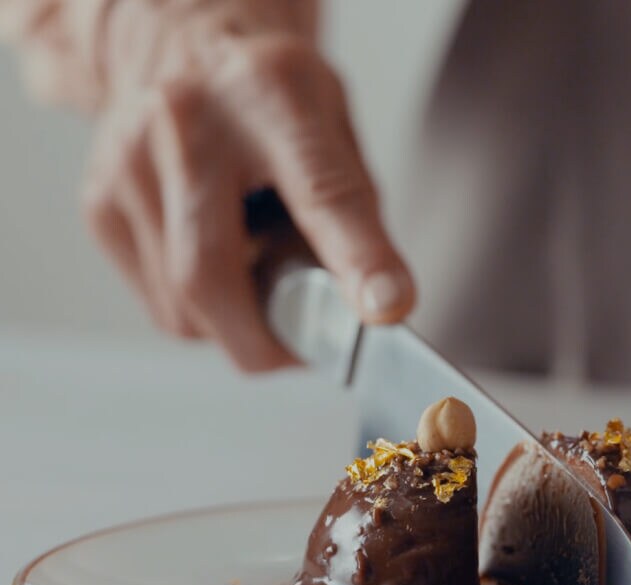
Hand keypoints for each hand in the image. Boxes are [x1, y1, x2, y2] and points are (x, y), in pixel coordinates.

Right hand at [81, 27, 411, 370]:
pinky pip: (160, 302)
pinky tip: (224, 264)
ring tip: (265, 282)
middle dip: (266, 338)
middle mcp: (184, 124)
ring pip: (181, 306)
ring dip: (236, 325)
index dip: (356, 258)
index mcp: (270, 95)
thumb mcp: (334, 122)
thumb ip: (357, 208)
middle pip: (211, 274)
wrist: (185, 47)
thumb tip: (378, 301)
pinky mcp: (99, 206)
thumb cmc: (270, 95)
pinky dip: (203, 311)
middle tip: (306, 347)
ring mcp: (128, 165)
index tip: (386, 306)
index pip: (319, 191)